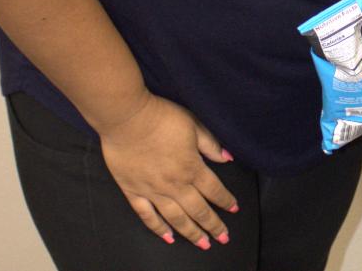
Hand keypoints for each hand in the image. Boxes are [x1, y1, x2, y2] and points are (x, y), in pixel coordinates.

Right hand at [99, 92, 237, 249]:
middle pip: (198, 210)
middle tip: (223, 238)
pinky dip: (159, 228)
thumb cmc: (161, 117)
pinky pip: (147, 216)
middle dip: (213, 225)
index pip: (214, 190)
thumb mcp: (193, 124)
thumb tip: (227, 158)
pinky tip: (168, 237)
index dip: (226, 200)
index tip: (234, 208)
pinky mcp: (133, 192)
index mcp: (191, 167)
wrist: (127, 118)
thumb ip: (210, 144)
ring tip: (203, 244)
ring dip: (191, 233)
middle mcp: (174, 184)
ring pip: (176, 219)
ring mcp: (153, 191)